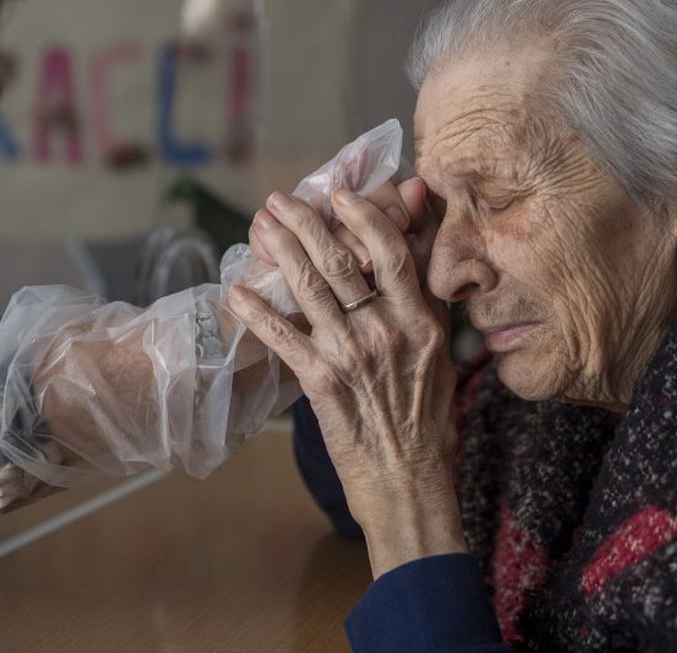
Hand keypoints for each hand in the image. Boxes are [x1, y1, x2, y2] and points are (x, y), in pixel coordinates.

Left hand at [228, 182, 464, 577]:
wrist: (411, 483)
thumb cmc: (428, 420)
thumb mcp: (441, 355)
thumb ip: (426, 302)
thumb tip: (418, 251)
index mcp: (421, 323)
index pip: (392, 254)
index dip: (364, 217)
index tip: (341, 192)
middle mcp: (387, 333)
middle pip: (342, 263)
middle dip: (307, 224)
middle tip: (280, 199)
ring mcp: (352, 357)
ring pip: (311, 290)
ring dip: (281, 252)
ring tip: (260, 225)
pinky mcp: (322, 385)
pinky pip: (283, 339)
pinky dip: (257, 313)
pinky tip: (235, 290)